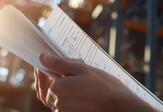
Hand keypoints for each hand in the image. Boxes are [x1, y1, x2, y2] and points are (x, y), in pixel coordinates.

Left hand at [34, 52, 155, 111]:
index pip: (43, 78)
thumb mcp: (83, 69)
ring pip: (58, 98)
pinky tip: (84, 90)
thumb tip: (43, 57)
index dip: (45, 70)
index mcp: (57, 89)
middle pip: (50, 89)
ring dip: (65, 88)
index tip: (47, 63)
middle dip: (57, 78)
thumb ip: (60, 63)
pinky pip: (67, 105)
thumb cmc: (104, 87)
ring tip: (82, 79)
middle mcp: (58, 104)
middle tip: (71, 69)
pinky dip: (71, 97)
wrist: (119, 106)